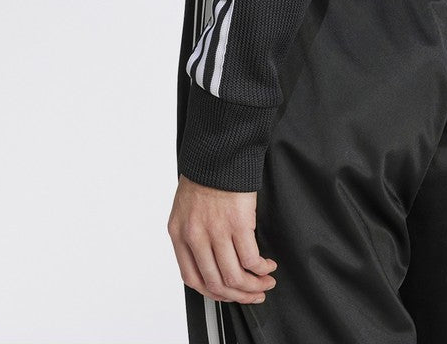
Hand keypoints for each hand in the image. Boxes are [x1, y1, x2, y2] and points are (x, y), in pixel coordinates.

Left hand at [168, 175, 277, 302]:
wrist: (218, 152)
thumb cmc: (205, 175)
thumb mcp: (186, 209)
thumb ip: (194, 235)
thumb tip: (210, 259)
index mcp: (179, 235)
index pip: (193, 279)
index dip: (213, 292)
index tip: (228, 293)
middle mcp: (195, 237)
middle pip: (216, 283)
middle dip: (238, 295)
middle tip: (253, 294)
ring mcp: (216, 232)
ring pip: (234, 276)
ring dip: (253, 286)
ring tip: (265, 283)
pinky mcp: (239, 223)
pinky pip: (251, 259)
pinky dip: (261, 268)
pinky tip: (268, 265)